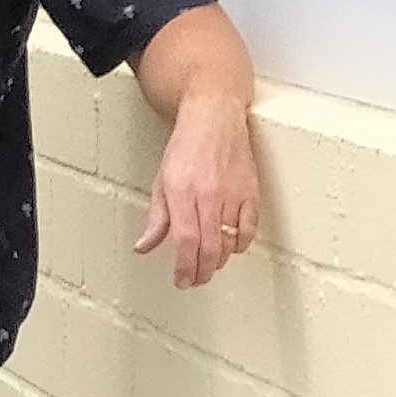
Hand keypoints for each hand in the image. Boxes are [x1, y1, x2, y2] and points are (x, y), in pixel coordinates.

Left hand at [133, 92, 260, 288]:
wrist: (214, 117)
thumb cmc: (187, 146)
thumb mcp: (162, 180)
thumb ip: (157, 218)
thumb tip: (145, 246)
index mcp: (181, 191)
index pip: (184, 240)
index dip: (184, 267)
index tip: (181, 280)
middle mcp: (208, 193)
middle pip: (208, 247)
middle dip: (201, 271)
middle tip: (195, 280)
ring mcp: (232, 193)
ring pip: (229, 242)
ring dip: (218, 261)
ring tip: (209, 266)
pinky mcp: (250, 191)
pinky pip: (249, 229)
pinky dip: (240, 244)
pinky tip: (230, 247)